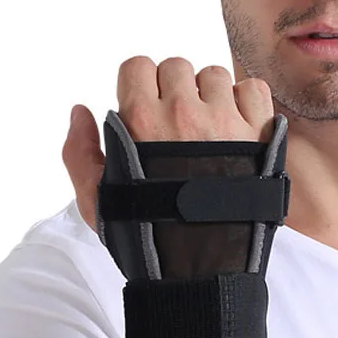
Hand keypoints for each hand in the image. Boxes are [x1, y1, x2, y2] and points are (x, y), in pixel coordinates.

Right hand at [61, 55, 275, 231]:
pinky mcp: (257, 134)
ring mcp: (224, 121)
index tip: (144, 106)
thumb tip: (80, 111)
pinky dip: (246, 99)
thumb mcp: (97, 200)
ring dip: (209, 93)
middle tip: (175, 120)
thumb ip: (80, 151)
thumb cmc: (148, 239)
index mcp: (141, 121)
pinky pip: (253, 89)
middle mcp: (183, 113)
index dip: (138, 84)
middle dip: (172, 87)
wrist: (202, 271)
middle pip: (176, 67)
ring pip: (215, 75)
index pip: (138, 66)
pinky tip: (237, 123)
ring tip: (207, 125)